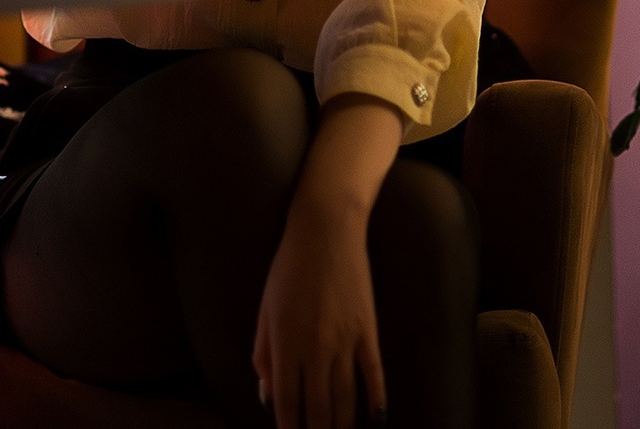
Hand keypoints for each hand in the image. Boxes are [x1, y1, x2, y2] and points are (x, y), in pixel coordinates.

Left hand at [253, 201, 385, 428]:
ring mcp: (345, 341)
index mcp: (285, 342)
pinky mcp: (368, 331)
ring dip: (342, 424)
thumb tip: (269, 395)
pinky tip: (375, 420)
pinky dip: (375, 400)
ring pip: (346, 398)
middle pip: (318, 408)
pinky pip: (374, 374)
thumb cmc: (287, 269)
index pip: (287, 403)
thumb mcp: (265, 309)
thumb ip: (264, 354)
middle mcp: (315, 347)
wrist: (326, 230)